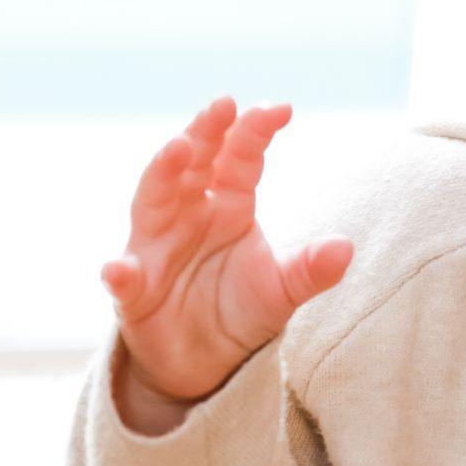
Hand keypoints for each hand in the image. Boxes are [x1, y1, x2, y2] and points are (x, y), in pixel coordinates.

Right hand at [98, 98, 352, 429]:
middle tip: (222, 104)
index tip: (280, 109)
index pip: (241, 159)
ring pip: (152, 201)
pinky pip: (124, 280)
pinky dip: (120, 273)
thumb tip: (345, 248)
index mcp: (229, 205)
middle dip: (205, 132)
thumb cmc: (241, 310)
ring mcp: (156, 247)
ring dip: (162, 173)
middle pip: (193, 164)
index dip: (256, 132)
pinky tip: (120, 270)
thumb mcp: (282, 291)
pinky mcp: (135, 291)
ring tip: (176, 148)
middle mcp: (188, 213)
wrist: (206, 362)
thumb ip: (309, 270)